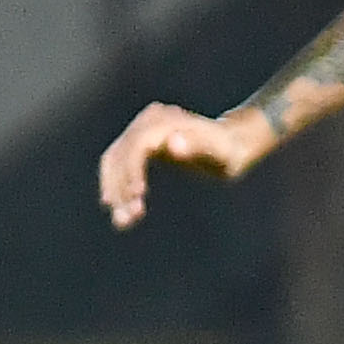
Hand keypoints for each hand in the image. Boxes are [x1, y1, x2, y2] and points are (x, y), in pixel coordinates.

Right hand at [97, 102, 273, 225]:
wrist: (229, 144)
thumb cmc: (227, 150)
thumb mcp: (218, 151)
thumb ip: (197, 145)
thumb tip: (173, 144)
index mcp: (163, 121)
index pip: (136, 146)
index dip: (132, 170)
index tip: (137, 196)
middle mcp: (147, 122)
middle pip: (120, 155)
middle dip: (120, 188)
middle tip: (126, 219)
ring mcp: (140, 132)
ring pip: (114, 163)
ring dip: (114, 192)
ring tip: (122, 221)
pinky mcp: (138, 146)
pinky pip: (120, 167)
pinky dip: (116, 188)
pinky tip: (120, 212)